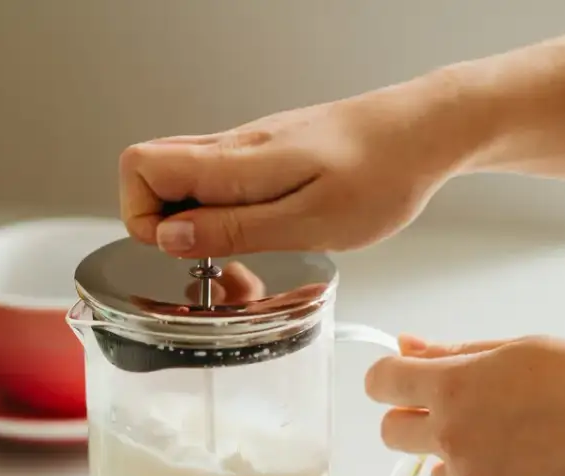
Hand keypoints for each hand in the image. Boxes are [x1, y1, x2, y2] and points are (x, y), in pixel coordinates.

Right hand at [119, 79, 469, 258]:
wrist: (426, 130)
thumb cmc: (383, 173)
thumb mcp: (310, 222)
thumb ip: (234, 229)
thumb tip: (169, 238)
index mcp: (236, 160)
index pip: (139, 167)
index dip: (142, 217)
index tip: (181, 251)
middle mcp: (232, 146)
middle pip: (149, 171)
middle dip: (162, 224)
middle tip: (208, 257)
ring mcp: (245, 147)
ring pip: (181, 178)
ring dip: (194, 222)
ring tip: (243, 250)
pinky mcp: (263, 153)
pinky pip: (214, 179)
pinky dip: (222, 212)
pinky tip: (263, 230)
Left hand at [364, 335, 564, 475]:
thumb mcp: (523, 351)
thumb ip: (457, 353)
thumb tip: (407, 345)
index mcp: (454, 387)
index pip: (381, 382)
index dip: (390, 383)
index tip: (402, 387)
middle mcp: (452, 436)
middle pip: (391, 434)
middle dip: (415, 426)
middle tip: (462, 423)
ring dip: (462, 469)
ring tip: (518, 456)